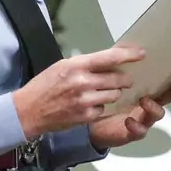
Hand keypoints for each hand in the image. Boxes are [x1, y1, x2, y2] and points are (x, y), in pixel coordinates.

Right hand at [12, 46, 144, 138]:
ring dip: (114, 92)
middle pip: (117, 78)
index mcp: (77, 65)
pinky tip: (92, 104)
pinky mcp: (86, 116)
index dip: (129, 55)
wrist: (28, 111)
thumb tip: (108, 61)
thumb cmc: (45, 85)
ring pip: (114, 94)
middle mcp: (83, 82)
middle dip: (124, 79)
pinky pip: (104, 109)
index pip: (110, 57)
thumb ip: (85, 64)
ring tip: (105, 91)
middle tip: (125, 79)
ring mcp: (85, 101)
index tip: (142, 54)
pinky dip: (102, 107)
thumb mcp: (63, 66)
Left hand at [89, 76, 170, 150]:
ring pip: (156, 115)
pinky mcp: (131, 133)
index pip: (166, 86)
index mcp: (147, 93)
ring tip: (144, 101)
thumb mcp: (114, 82)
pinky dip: (136, 126)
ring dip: (153, 107)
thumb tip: (126, 49)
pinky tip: (128, 121)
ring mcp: (142, 120)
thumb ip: (122, 69)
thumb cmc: (107, 99)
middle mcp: (148, 106)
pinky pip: (139, 131)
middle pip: (167, 99)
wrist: (93, 124)